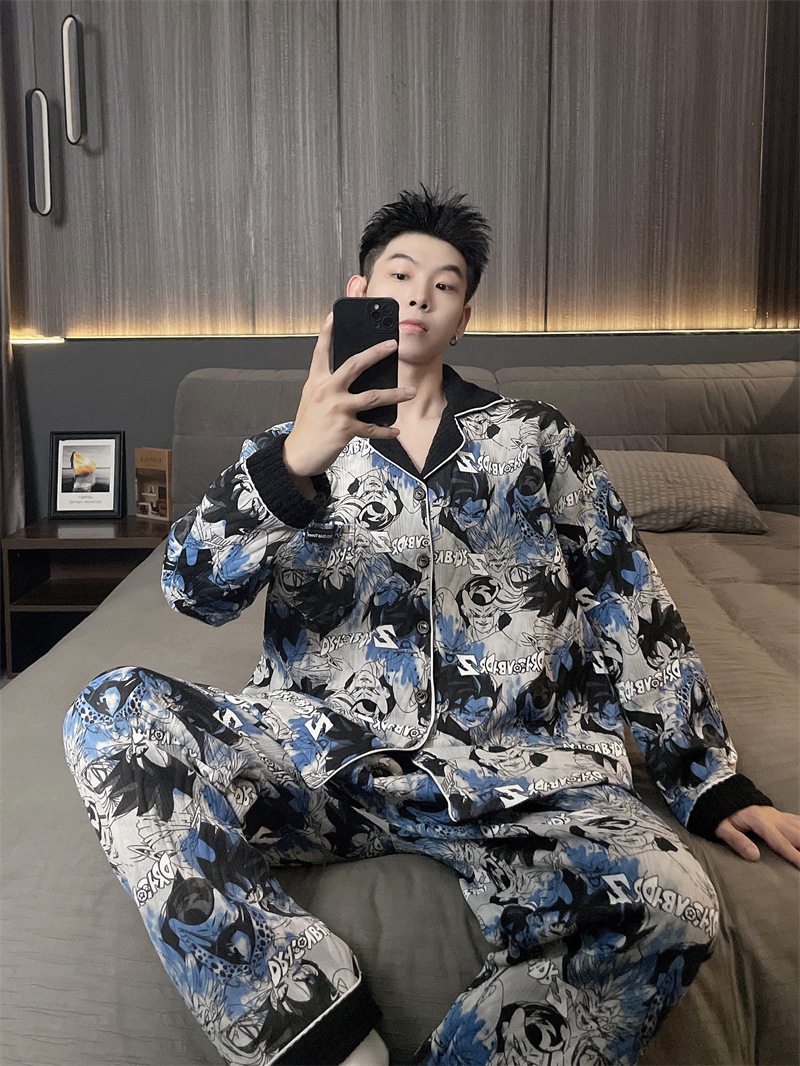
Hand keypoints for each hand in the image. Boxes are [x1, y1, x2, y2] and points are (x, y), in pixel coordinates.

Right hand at [283, 313, 414, 493]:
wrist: (297, 454)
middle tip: (392, 345)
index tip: (334, 314)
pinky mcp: (345, 428)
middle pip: (354, 364)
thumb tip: (351, 376)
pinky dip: (386, 431)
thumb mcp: (311, 399)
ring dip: (395, 394)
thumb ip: (327, 384)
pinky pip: (372, 428)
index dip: (327, 331)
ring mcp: (336, 409)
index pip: (321, 351)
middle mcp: (326, 391)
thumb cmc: (307, 427)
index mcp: (316, 382)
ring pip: (372, 396)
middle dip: (376, 352)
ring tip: (410, 392)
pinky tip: (396, 430)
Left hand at [715, 806, 799, 867]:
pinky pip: (799, 821)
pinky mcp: (780, 816)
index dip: (793, 855)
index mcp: (759, 821)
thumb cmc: (722, 813)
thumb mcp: (722, 827)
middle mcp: (773, 818)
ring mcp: (778, 816)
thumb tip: (754, 857)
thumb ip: (737, 840)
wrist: (723, 794)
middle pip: (797, 833)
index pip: (780, 841)